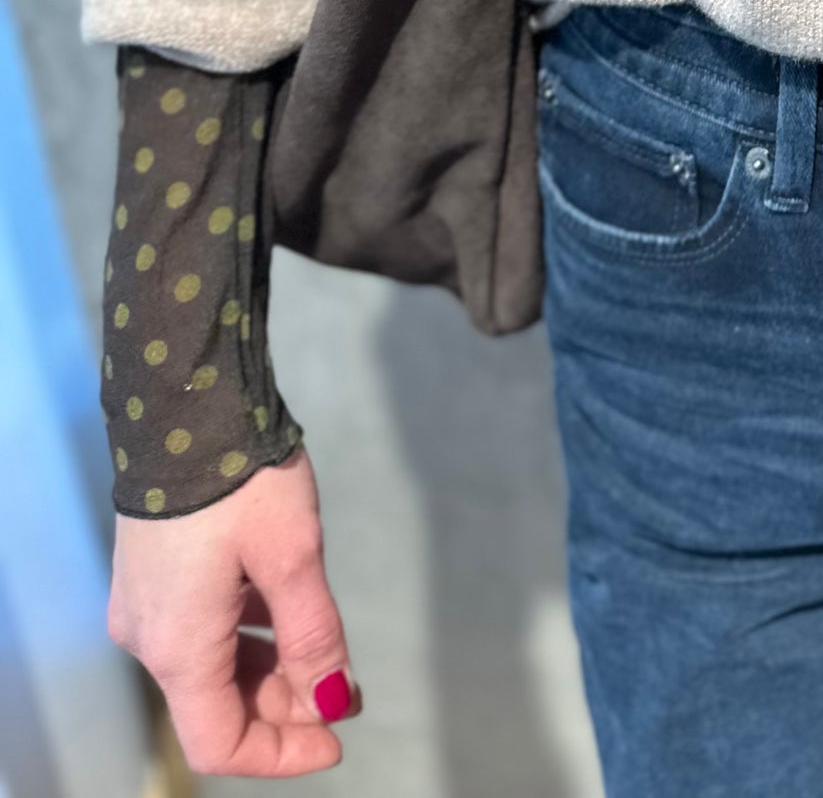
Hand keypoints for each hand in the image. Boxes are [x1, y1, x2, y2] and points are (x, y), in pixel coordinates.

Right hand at [107, 449, 359, 778]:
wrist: (185, 400)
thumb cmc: (242, 479)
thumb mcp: (293, 556)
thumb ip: (314, 636)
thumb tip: (336, 701)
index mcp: (177, 647)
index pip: (220, 744)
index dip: (281, 753)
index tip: (338, 736)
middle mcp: (149, 637)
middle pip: (216, 706)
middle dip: (284, 708)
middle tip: (347, 688)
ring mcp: (144, 604)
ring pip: (209, 667)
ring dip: (268, 671)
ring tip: (327, 655)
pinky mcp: (152, 574)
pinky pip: (198, 630)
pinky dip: (246, 636)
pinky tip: (287, 613)